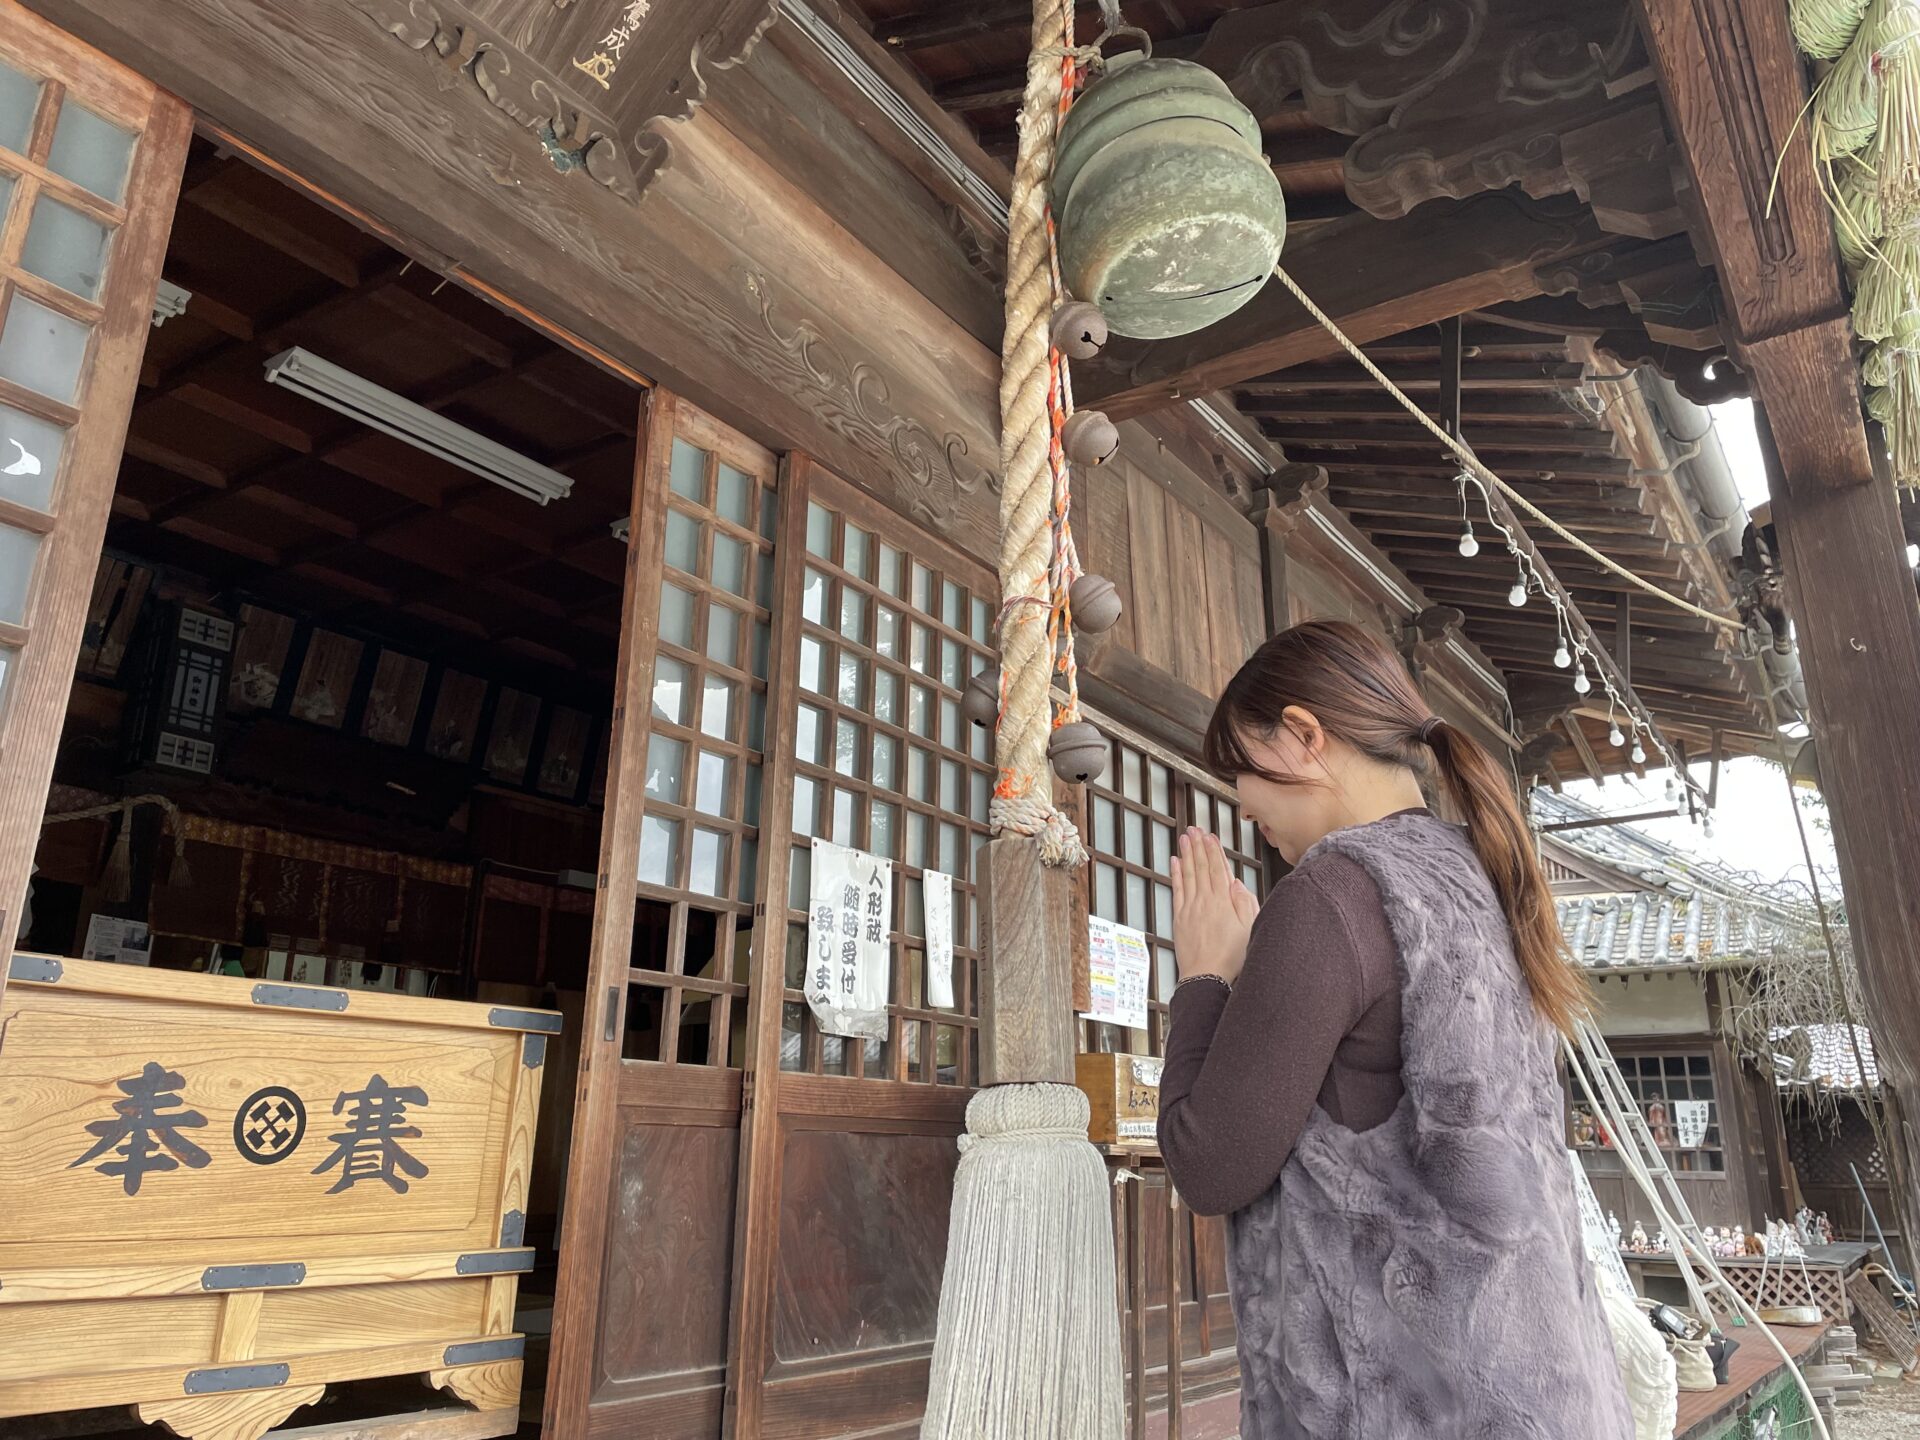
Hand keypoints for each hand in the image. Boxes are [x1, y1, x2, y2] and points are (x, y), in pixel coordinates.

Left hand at [1172, 827, 1259, 985]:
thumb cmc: (1231, 957)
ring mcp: (1190, 909)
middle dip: (1198, 846)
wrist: (1206, 977)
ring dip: (1186, 854)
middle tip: (1194, 829)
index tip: (1210, 836)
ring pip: (1188, 874)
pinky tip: (1175, 862)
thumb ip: (1244, 903)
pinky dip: (1176, 874)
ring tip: (1185, 838)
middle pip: (1201, 867)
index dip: (1214, 850)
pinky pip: (1177, 890)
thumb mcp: (1250, 929)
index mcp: (1223, 902)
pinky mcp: (1179, 918)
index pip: (1218, 868)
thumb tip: (1236, 882)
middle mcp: (1205, 901)